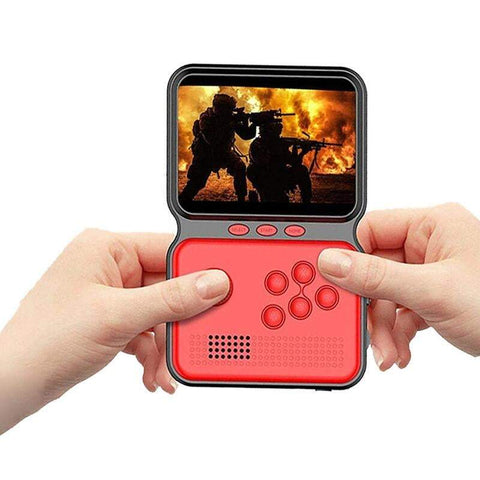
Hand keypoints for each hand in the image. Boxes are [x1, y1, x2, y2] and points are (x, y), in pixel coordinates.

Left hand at [0, 229, 229, 433]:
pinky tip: (154, 372)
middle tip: (193, 337)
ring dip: (167, 341)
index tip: (220, 290)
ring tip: (166, 367)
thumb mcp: (118, 317)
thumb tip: (212, 283)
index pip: (168, 248)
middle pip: (169, 284)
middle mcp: (111, 266)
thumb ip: (171, 299)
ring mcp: (113, 293)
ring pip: (162, 310)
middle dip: (178, 319)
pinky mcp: (113, 316)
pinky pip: (148, 327)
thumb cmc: (45, 341)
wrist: (16, 383)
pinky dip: (154, 351)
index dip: (196, 270)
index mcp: (107, 248)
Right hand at [317, 203, 479, 369]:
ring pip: (383, 294)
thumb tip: (332, 262)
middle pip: (373, 269)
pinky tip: (398, 350)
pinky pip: (398, 310)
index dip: (350, 259)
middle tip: (364, 328)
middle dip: (370, 306)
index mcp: (431, 225)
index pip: (370, 232)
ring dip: (381, 326)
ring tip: (387, 350)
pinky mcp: (431, 297)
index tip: (335, 285)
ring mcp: (429, 272)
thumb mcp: (433, 292)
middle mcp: (428, 245)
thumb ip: (377, 277)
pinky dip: (394, 333)